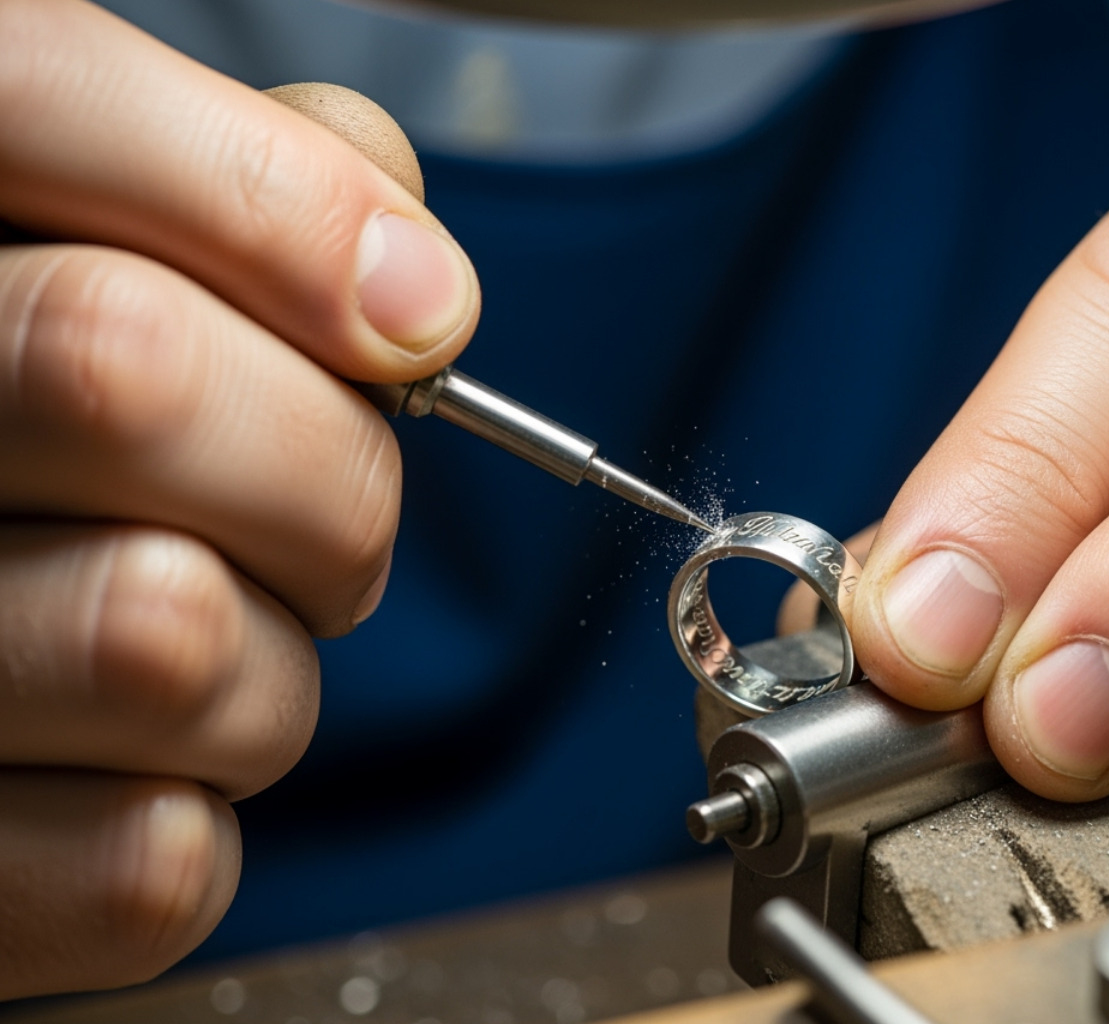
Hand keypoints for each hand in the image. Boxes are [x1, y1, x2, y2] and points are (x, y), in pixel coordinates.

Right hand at [0, 0, 476, 996]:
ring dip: (270, 663)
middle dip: (320, 463)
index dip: (268, 203)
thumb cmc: (53, 437)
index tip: (418, 314)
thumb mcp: (124, 251)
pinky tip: (125, 767)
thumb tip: (416, 285)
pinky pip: (157, 862)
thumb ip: (248, 191)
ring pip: (171, 633)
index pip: (37, 97)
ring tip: (199, 640)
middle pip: (121, 367)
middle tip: (318, 508)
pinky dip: (201, 814)